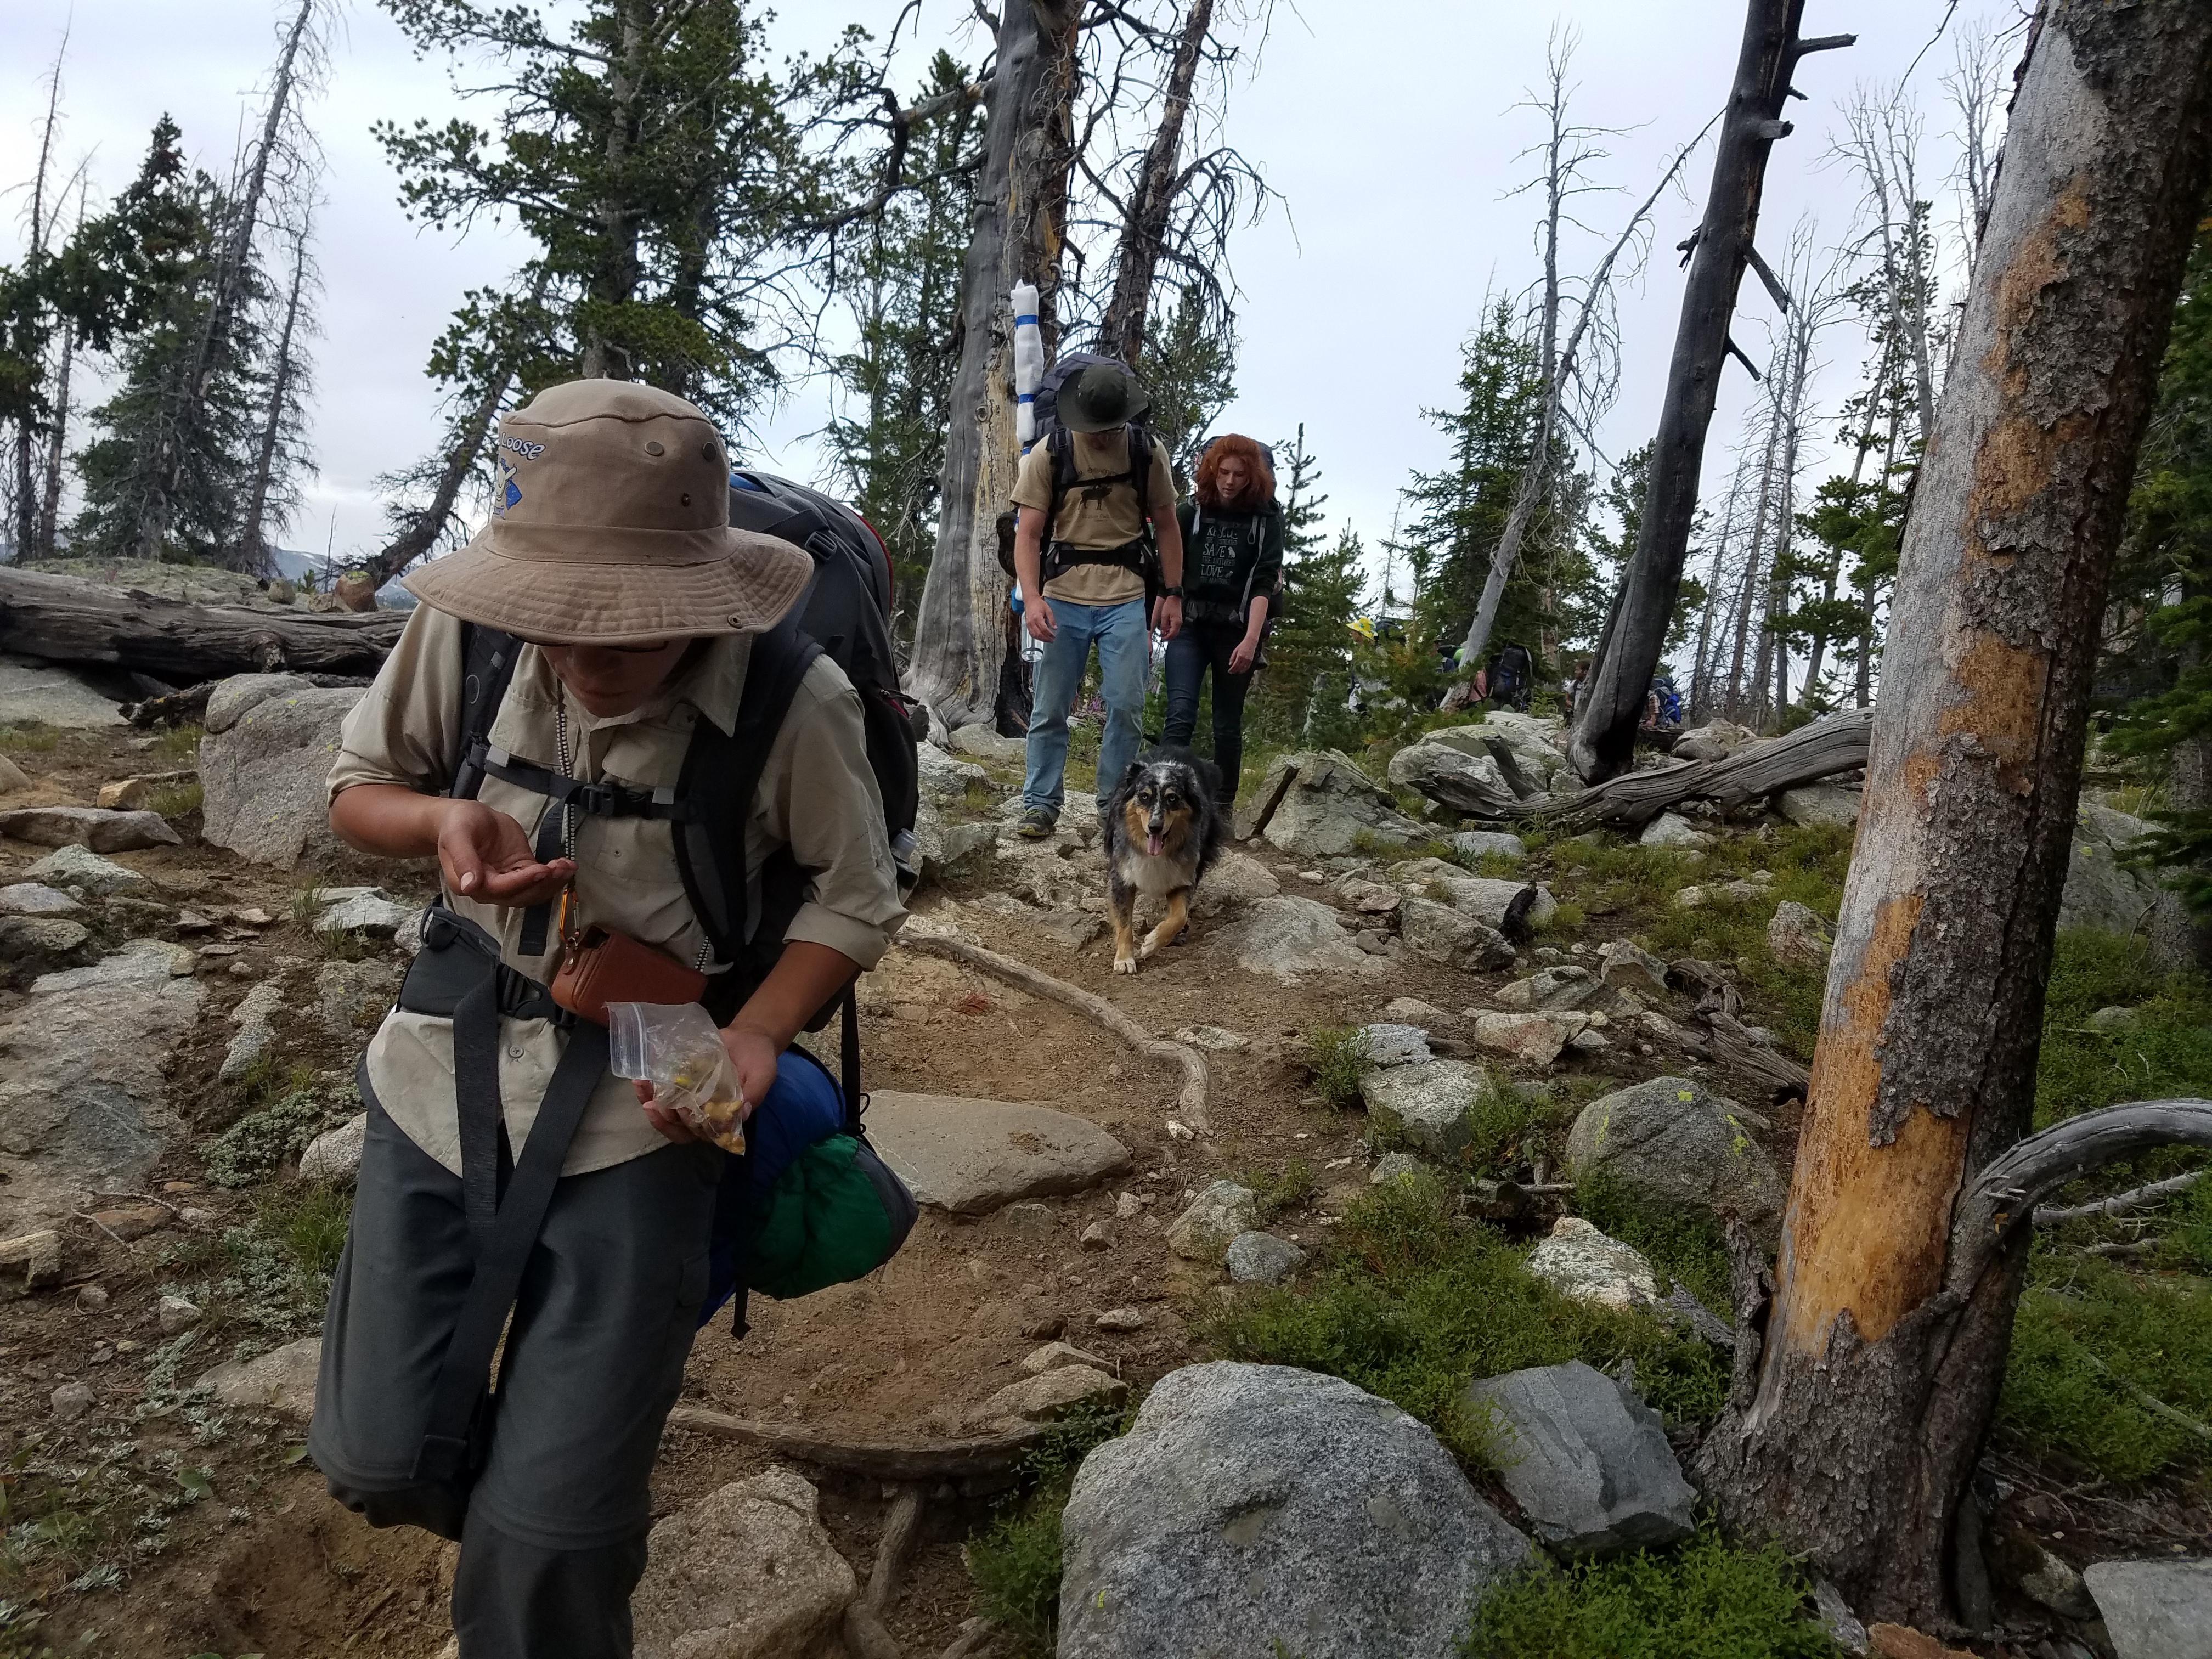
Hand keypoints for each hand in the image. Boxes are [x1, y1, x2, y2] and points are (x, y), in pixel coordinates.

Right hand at [436, 799, 573, 906]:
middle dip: (543, 884)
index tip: (542, 869)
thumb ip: (463, 860)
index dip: (522, 881)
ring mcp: (506, 881)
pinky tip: (566, 865)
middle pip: (520, 895)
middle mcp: (488, 889)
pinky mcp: (520, 871)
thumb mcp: (457, 836)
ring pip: (532, 892)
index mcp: (469, 883)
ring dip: (552, 883)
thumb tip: (470, 886)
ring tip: (568, 867)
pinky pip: (538, 880)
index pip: (499, 888)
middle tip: (562, 867)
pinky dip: (553, 876)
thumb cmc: (457, 824)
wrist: (466, 817)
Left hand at [632, 1027, 778, 1144]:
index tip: (683, 1110)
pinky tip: (640, 1079)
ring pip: (667, 1112)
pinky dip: (649, 1089)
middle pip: (679, 1128)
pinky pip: (662, 1092)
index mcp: (724, 1118)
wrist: (749, 1036)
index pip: (703, 1132)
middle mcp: (704, 1113)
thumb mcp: (762, 1075)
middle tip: (652, 1106)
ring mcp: (690, 1099)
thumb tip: (743, 1112)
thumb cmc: (759, 1059)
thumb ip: (754, 1094)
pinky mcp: (681, 1084)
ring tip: (641, 1088)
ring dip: (650, 1104)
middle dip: (663, 1120)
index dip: (690, 1127)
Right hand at [1024, 593, 1057, 643]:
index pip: (1044, 629)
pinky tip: (1041, 638)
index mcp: (1037, 617)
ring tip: (1047, 640)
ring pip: (1034, 635)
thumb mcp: (1048, 610)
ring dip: (1041, 639)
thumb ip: (1052, 620)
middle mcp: (1031, 621)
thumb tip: (1055, 628)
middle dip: (1046, 638)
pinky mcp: (1027, 625)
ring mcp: (1028, 624)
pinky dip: (1036, 637)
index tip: (1053, 636)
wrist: (1030, 600)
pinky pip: (1031, 633)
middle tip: (1051, 640)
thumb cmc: (1038, 604)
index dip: (1049, 634)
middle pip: (1038, 634)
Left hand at [1154, 595, 1182, 640]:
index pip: (1172, 635)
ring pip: (1175, 632)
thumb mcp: (1164, 616)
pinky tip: (1166, 629)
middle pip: (1174, 635)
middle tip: (1162, 637)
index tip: (1161, 639)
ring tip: (1163, 634)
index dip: (1166, 638)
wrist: (1173, 598)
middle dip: (1168, 637)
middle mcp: (1179, 623)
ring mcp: (1179, 622)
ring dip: (1169, 634)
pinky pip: (1175, 628)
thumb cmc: (1169, 605)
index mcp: (1176, 623)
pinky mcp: (1178, 620)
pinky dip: (1170, 630)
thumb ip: (1164, 625)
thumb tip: (1163, 632)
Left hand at [1229, 634, 1260, 674]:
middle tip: (1231, 673)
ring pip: (1243, 669)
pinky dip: (1244, 670)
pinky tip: (1241, 671)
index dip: (1232, 669)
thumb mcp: (1235, 650)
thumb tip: (1230, 664)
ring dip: (1239, 671)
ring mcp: (1248, 660)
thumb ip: (1232, 658)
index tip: (1229, 671)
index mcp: (1239, 656)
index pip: (1235, 665)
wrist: (1250, 642)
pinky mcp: (1251, 660)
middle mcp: (1244, 659)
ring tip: (1236, 672)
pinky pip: (1247, 667)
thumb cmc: (1242, 645)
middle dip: (1234, 671)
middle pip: (1238, 668)